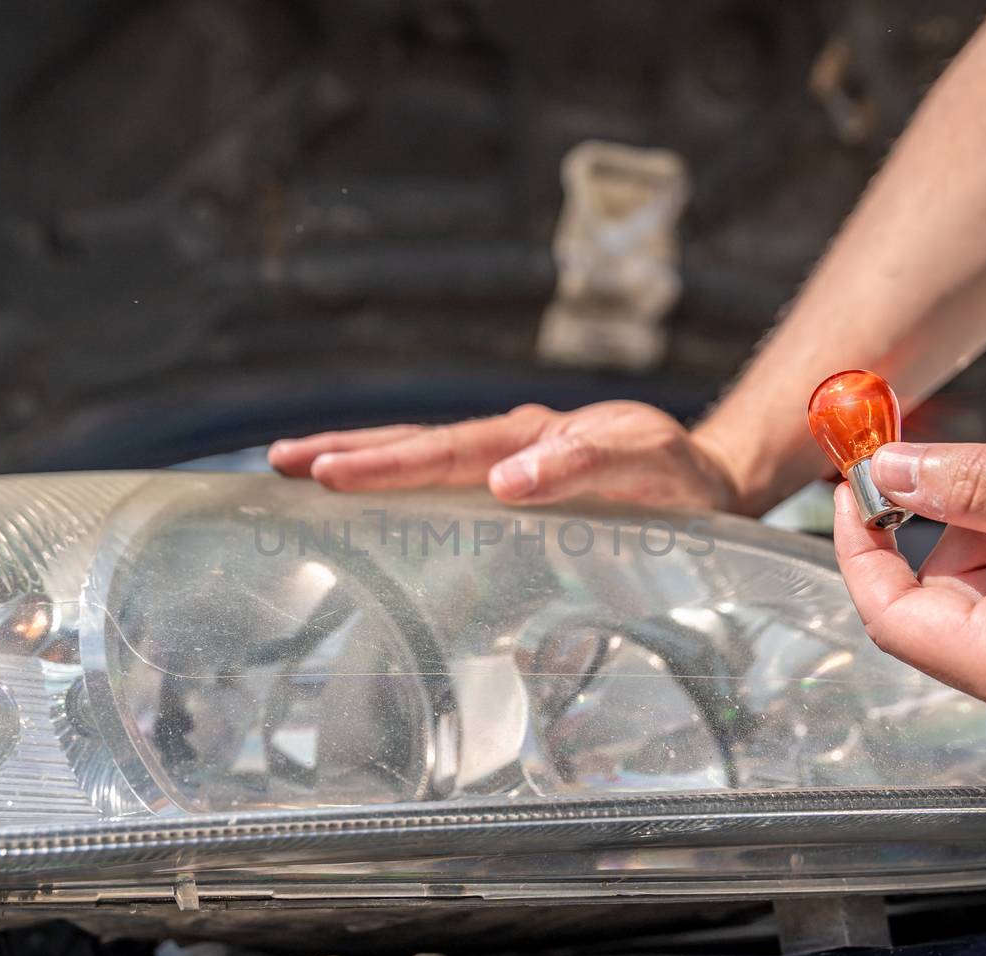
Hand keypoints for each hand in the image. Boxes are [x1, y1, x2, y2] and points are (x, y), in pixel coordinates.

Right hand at [268, 402, 744, 510]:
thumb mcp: (646, 467)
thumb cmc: (677, 477)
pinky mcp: (508, 477)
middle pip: (416, 443)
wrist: (705, 479)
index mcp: (532, 436)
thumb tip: (505, 482)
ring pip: (419, 453)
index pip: (447, 452)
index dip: (389, 466)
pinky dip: (392, 475)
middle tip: (281, 463)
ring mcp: (504, 456)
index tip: (331, 476)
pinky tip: (359, 490)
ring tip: (292, 465)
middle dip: (347, 453)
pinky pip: (440, 474)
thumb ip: (580, 470)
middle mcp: (509, 441)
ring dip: (357, 458)